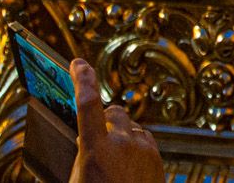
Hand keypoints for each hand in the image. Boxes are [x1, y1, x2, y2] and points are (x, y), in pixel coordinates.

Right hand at [68, 57, 161, 182]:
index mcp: (95, 151)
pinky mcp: (158, 160)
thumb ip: (80, 157)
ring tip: (111, 157)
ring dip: (121, 135)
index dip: (82, 78)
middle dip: (104, 117)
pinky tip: (128, 164)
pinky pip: (145, 141)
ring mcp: (144, 151)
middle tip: (95, 132)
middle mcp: (123, 144)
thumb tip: (82, 142)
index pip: (87, 102)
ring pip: (132, 127)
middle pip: (113, 111)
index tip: (78, 63)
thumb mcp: (75, 179)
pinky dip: (135, 147)